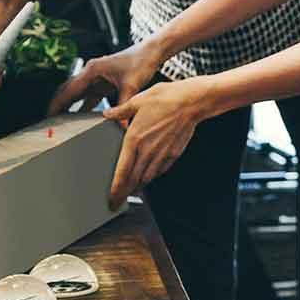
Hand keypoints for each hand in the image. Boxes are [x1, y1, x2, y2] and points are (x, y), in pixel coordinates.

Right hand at [47, 39, 164, 114]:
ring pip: (76, 94)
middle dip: (57, 106)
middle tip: (49, 122)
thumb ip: (123, 106)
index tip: (48, 116)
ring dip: (68, 106)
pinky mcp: (103, 82)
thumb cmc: (140, 61)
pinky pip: (88, 96)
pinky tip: (81, 119)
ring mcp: (95, 77)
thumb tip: (121, 126)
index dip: (57, 104)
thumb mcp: (131, 86)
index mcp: (92, 70)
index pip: (69, 90)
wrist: (151, 52)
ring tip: (61, 122)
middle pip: (67, 91)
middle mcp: (90, 72)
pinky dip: (83, 106)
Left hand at [105, 77, 213, 207]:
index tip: (112, 197)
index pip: (122, 171)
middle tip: (117, 201)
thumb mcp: (138, 101)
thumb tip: (108, 114)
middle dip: (124, 193)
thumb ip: (121, 111)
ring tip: (130, 191)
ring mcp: (161, 154)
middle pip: (133, 180)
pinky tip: (148, 177)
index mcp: (134, 139)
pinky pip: (159, 171)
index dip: (116, 187)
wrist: (191, 102)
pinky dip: (151, 177)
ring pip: (147, 178)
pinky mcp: (173, 154)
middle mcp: (147, 150)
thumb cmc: (166, 98)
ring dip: (137, 187)